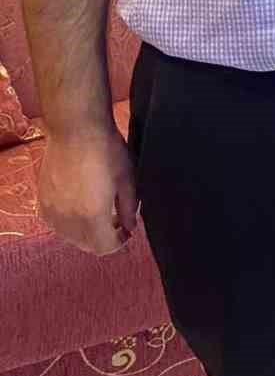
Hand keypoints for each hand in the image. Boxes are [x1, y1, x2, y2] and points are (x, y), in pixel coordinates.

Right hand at [37, 128, 137, 255]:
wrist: (74, 128)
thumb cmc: (106, 149)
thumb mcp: (127, 178)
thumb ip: (129, 207)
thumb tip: (130, 226)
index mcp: (92, 215)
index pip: (105, 248)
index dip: (119, 242)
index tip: (126, 229)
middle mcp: (68, 219)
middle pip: (87, 245)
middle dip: (104, 238)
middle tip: (115, 220)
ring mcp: (52, 210)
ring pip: (70, 237)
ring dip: (85, 232)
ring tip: (97, 212)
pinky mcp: (42, 200)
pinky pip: (56, 224)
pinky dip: (68, 223)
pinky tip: (78, 206)